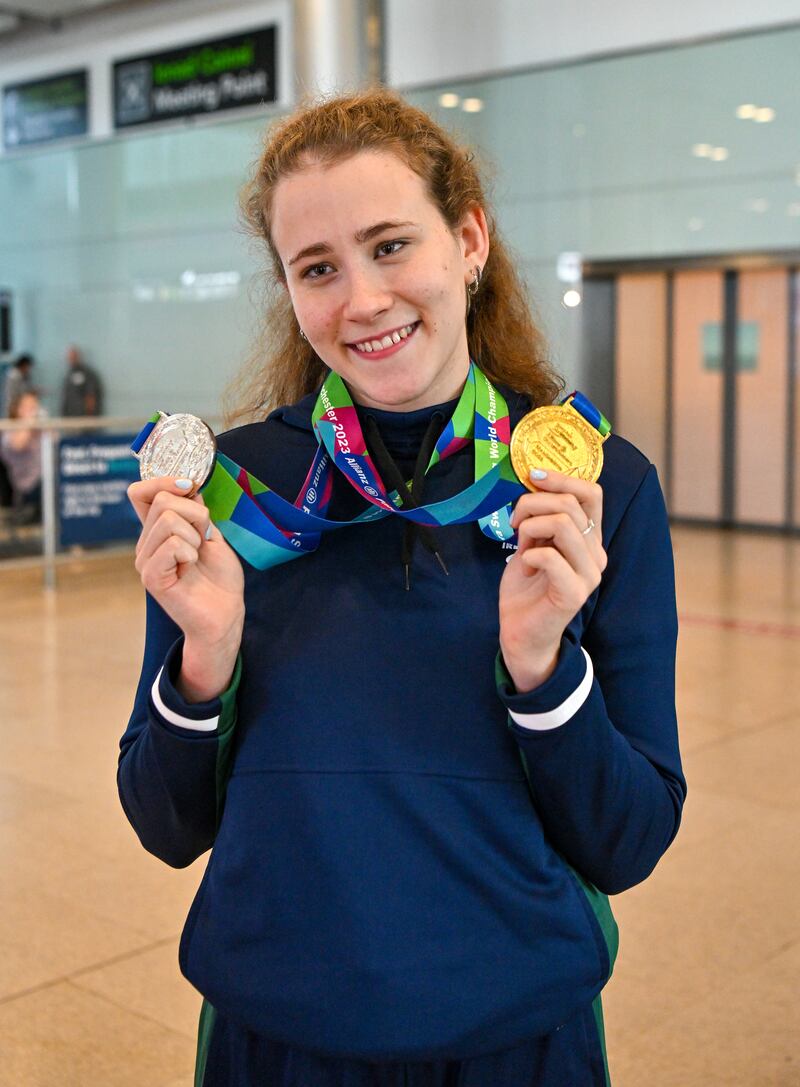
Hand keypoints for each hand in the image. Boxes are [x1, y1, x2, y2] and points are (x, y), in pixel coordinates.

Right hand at [128, 478, 244, 700]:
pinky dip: (190, 552)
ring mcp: (145, 560)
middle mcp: (146, 543)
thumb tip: (187, 485)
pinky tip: (190, 568)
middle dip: (194, 513)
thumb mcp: (211, 535)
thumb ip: (196, 511)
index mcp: (158, 530)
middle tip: (203, 539)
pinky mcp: (151, 576)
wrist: (225, 613)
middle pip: (161, 500)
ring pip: (169, 520)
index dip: (163, 481)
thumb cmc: (219, 578)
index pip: (140, 492)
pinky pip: (171, 545)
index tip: (189, 486)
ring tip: (196, 558)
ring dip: (195, 536)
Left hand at [499, 469, 606, 693]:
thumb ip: (541, 518)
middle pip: (571, 504)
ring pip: (563, 524)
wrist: (521, 632)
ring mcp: (589, 574)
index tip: (533, 476)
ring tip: (521, 544)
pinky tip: (526, 566)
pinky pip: (550, 556)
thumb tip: (535, 484)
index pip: (591, 494)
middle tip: (515, 521)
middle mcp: (596, 554)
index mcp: (589, 538)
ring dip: (531, 526)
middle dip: (534, 503)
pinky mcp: (574, 592)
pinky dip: (530, 555)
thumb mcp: (532, 542)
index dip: (562, 478)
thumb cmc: (527, 586)